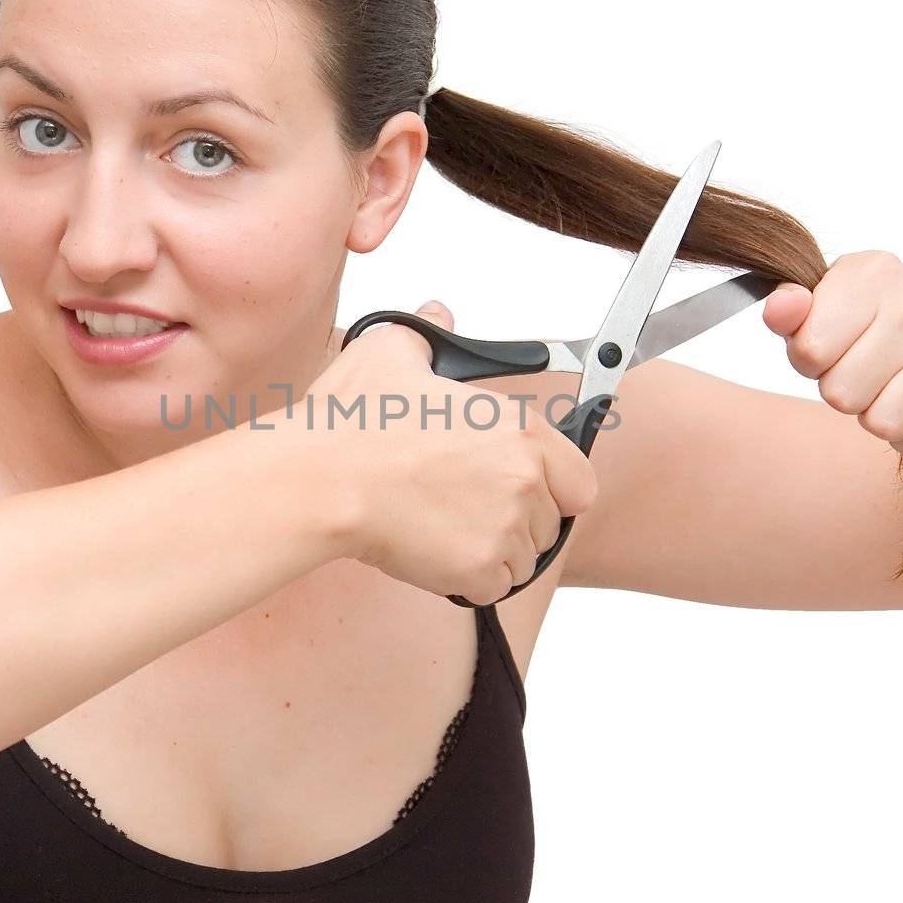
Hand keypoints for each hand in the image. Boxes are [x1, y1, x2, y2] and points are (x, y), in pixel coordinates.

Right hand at [304, 299, 597, 603]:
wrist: (322, 481)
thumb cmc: (355, 423)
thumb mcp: (392, 352)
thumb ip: (428, 333)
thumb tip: (437, 315)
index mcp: (521, 431)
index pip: (580, 480)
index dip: (555, 487)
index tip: (529, 489)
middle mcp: (524, 481)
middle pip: (550, 524)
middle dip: (516, 520)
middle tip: (467, 505)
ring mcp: (503, 530)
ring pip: (521, 559)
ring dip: (490, 550)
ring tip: (442, 525)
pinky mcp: (477, 570)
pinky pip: (491, 586)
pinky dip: (468, 579)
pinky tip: (433, 550)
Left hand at [761, 250, 902, 457]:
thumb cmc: (862, 325)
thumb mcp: (818, 309)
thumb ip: (788, 311)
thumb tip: (780, 308)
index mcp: (871, 272)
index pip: (809, 351)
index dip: (808, 362)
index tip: (827, 350)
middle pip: (842, 394)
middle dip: (842, 393)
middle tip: (860, 373)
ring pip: (884, 423)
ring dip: (876, 417)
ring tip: (885, 388)